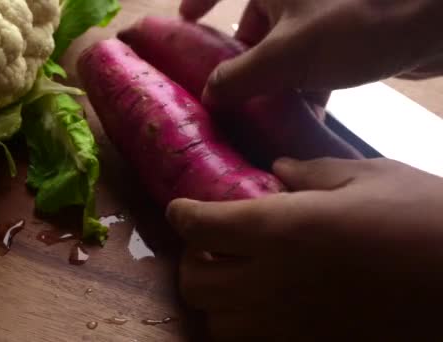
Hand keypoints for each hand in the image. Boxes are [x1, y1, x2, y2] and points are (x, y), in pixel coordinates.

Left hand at [167, 157, 442, 340]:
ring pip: (218, 323)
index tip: (180, 208)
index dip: (182, 214)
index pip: (201, 226)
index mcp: (280, 229)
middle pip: (194, 283)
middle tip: (212, 245)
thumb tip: (276, 170)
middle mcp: (271, 281)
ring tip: (236, 279)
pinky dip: (247, 327)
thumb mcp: (371, 177)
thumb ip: (313, 173)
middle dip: (192, 261)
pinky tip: (269, 307)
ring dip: (216, 300)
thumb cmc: (426, 220)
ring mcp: (289, 325)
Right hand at [180, 0, 442, 109]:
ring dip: (274, 80)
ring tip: (263, 113)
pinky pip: (312, 57)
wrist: (435, 22)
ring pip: (283, 46)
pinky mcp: (345, 30)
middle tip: (226, 92)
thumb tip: (209, 94)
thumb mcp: (286, 56)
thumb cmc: (356, 24)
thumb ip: (239, 77)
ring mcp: (320, 11)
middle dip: (241, 61)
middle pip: (253, 25)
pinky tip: (306, 113)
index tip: (186, 19)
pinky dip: (305, 82)